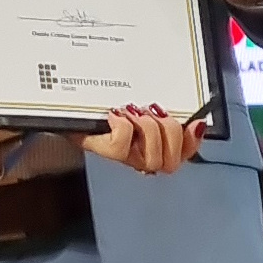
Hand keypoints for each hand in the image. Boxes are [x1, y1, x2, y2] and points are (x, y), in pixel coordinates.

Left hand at [79, 107, 204, 175]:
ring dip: (147, 129)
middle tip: (153, 112)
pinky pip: (121, 146)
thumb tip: (196, 119)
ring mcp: (120, 155)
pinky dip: (121, 126)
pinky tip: (114, 114)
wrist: (65, 99)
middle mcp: (139, 155)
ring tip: (132, 111)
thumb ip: (165, 109)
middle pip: (170, 162)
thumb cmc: (103, 100)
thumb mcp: (140, 101)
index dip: (192, 142)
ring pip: (151, 158)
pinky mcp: (100, 149)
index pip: (184, 154)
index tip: (194, 122)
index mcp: (153, 142)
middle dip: (169, 133)